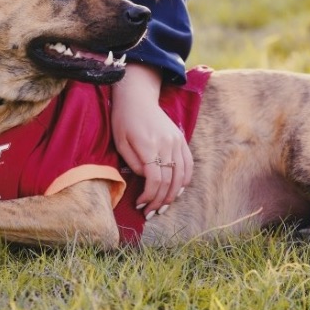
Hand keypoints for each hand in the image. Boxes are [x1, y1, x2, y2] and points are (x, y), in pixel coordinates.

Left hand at [111, 64, 192, 218]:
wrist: (138, 97)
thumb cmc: (124, 119)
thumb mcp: (120, 142)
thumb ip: (134, 163)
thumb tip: (146, 180)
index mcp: (149, 145)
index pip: (155, 180)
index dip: (149, 197)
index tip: (140, 205)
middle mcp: (166, 144)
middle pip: (169, 181)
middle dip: (160, 201)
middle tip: (151, 213)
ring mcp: (176, 141)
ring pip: (182, 175)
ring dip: (174, 195)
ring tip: (163, 206)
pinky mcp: (181, 139)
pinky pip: (188, 164)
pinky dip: (185, 180)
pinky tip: (177, 191)